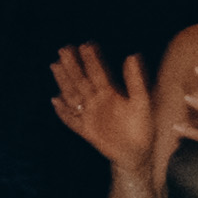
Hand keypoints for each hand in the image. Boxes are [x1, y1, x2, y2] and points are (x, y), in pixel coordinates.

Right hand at [47, 44, 156, 171]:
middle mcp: (97, 102)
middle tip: (64, 49)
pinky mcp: (86, 130)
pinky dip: (64, 111)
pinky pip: (72, 120)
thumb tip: (132, 56)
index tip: (86, 45)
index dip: (92, 60)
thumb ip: (135, 81)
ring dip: (64, 82)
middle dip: (73, 66)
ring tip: (56, 66)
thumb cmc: (142, 126)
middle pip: (81, 81)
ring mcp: (90, 115)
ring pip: (73, 96)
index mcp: (110, 93)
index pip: (98, 73)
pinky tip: (56, 100)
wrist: (138, 152)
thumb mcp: (141, 101)